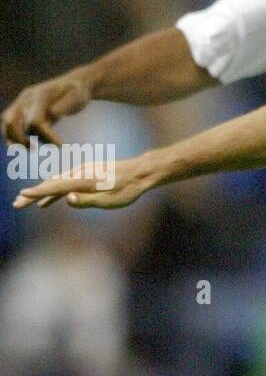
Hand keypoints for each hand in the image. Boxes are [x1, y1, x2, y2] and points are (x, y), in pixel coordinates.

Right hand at [2, 72, 94, 147]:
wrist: (72, 83)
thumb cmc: (77, 92)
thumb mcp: (78, 96)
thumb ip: (66, 105)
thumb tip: (52, 114)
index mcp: (41, 95)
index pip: (35, 121)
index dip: (46, 136)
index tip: (61, 145)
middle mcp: (27, 98)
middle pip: (13, 122)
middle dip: (22, 139)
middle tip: (37, 148)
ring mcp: (22, 103)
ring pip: (7, 123)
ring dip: (14, 139)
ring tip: (31, 148)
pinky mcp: (22, 109)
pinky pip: (9, 123)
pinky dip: (12, 136)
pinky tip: (24, 146)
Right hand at [12, 153, 158, 211]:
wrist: (140, 172)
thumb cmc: (128, 189)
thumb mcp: (111, 200)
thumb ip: (88, 200)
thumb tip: (68, 199)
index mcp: (84, 180)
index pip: (56, 187)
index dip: (38, 193)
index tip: (22, 196)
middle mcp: (79, 173)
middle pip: (51, 184)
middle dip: (33, 195)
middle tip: (16, 204)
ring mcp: (81, 172)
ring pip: (56, 183)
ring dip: (40, 193)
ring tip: (24, 203)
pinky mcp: (85, 174)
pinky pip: (65, 184)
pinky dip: (53, 192)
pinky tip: (47, 203)